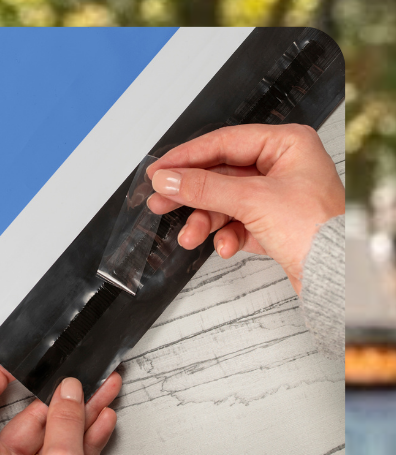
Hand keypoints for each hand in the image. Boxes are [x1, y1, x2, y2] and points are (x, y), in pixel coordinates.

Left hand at [0, 364, 120, 454]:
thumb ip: (65, 424)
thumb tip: (69, 393)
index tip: (15, 361)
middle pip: (25, 420)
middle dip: (59, 398)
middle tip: (84, 377)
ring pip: (49, 437)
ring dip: (79, 415)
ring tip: (104, 389)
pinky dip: (83, 439)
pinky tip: (101, 419)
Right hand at [144, 123, 343, 292]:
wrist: (333, 273)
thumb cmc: (316, 228)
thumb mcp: (254, 201)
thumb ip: (206, 188)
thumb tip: (170, 178)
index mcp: (287, 144)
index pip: (226, 142)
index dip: (188, 157)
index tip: (159, 170)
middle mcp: (281, 166)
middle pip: (221, 174)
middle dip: (192, 194)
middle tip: (160, 202)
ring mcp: (275, 195)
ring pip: (224, 202)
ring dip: (204, 222)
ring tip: (190, 237)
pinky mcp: (269, 222)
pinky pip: (235, 223)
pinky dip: (225, 236)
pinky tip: (227, 246)